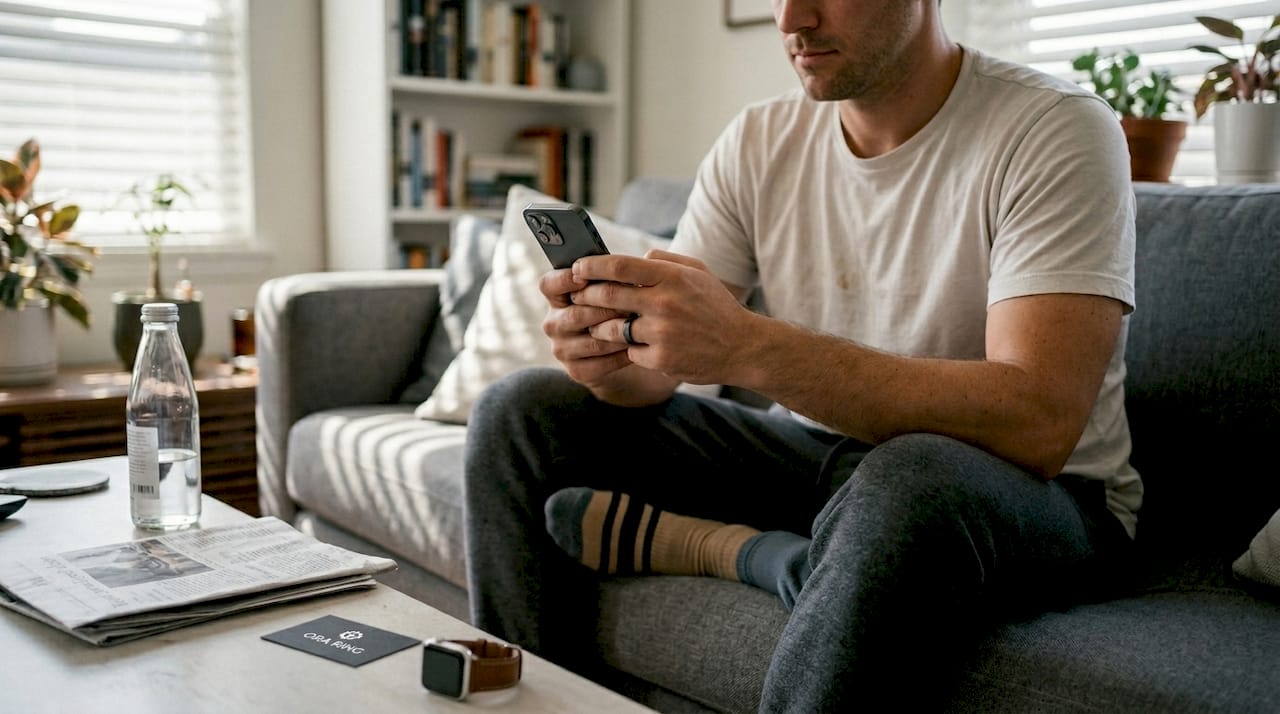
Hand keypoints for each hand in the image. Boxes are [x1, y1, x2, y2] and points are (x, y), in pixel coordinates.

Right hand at [538, 266, 634, 385]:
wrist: (619, 350)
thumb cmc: (615, 309)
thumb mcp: (609, 290)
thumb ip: (610, 277)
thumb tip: (634, 264)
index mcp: (556, 297)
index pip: (549, 285)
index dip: (564, 280)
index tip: (585, 276)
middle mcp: (553, 323)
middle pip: (576, 314)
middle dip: (607, 308)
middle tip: (634, 302)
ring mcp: (563, 349)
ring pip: (592, 340)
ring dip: (618, 332)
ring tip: (641, 324)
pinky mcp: (577, 371)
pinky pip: (601, 363)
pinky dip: (622, 354)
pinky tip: (639, 346)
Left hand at [568, 249, 753, 386]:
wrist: (743, 347)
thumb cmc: (716, 306)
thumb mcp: (698, 272)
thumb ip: (665, 260)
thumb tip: (634, 258)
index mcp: (672, 277)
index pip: (620, 266)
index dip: (592, 266)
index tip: (578, 268)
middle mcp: (665, 303)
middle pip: (608, 296)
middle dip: (585, 296)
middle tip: (577, 297)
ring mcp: (662, 333)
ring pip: (612, 329)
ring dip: (602, 327)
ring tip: (601, 325)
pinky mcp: (661, 359)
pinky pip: (630, 352)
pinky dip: (631, 349)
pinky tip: (643, 346)